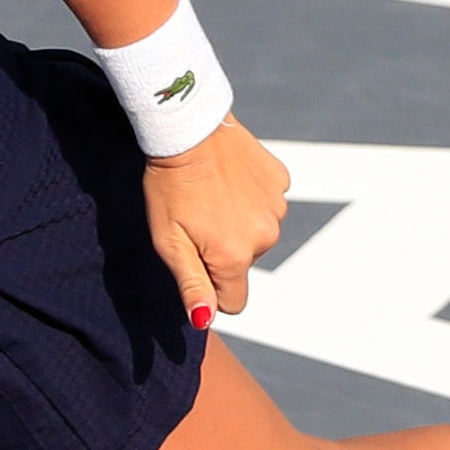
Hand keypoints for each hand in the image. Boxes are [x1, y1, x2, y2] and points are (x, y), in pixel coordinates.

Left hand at [144, 116, 289, 325]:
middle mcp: (266, 237)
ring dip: (238, 222)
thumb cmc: (169, 188)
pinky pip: (267, 203)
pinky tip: (229, 179)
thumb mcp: (169, 242)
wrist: (188, 129)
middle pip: (244, 264)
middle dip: (223, 250)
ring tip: (212, 196)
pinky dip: (251, 196)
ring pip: (257, 233)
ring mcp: (277, 207)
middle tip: (197, 219)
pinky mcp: (281, 181)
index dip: (211, 287)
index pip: (233, 301)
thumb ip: (191, 284)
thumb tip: (205, 320)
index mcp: (236, 257)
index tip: (195, 261)